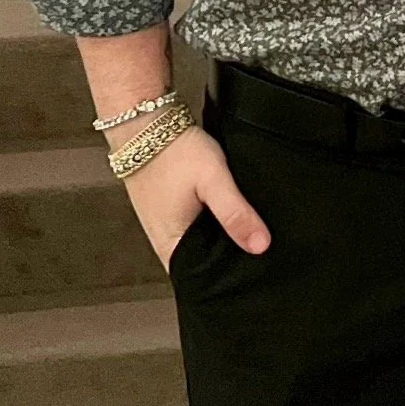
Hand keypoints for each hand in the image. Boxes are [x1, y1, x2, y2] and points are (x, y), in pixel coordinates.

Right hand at [120, 124, 271, 267]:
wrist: (143, 124)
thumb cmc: (172, 151)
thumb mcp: (213, 180)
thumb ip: (235, 213)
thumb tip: (260, 246)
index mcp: (172, 248)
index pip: (205, 281)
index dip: (231, 279)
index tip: (257, 274)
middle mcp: (165, 244)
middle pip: (204, 266)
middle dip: (230, 260)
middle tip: (260, 251)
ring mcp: (164, 229)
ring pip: (201, 247)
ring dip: (221, 241)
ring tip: (248, 233)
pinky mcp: (168, 214)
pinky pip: (195, 231)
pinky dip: (212, 226)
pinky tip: (227, 215)